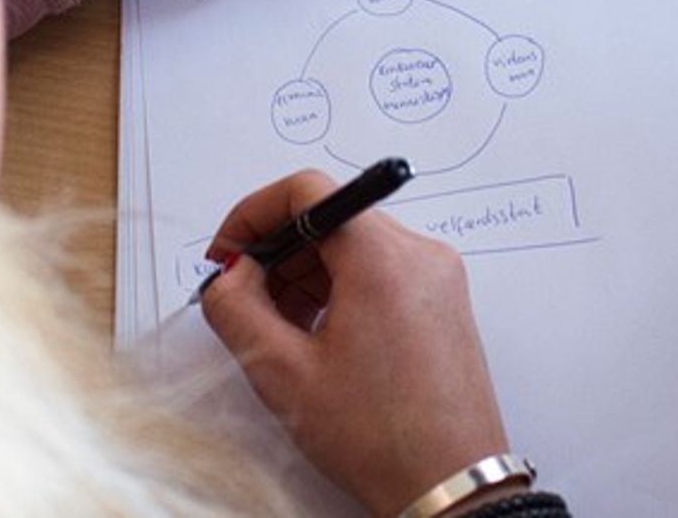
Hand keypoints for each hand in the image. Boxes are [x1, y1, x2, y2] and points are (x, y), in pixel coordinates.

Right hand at [199, 169, 520, 516]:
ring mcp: (438, 278)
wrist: (449, 487)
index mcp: (382, 258)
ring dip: (307, 274)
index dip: (253, 214)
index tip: (229, 252)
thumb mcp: (282, 372)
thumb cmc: (380, 437)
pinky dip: (341, 289)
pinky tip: (319, 338)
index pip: (308, 190)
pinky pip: (382, 272)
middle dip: (278, 252)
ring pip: (356, 246)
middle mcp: (419, 254)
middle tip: (245, 299)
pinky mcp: (444, 303)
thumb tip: (228, 276)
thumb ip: (237, 309)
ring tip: (281, 330)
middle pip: (332, 217)